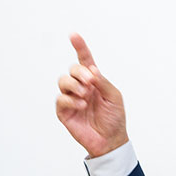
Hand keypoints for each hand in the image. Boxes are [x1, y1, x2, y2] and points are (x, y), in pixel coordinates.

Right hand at [56, 33, 128, 157]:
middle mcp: (81, 86)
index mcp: (93, 80)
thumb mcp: (114, 96)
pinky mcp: (64, 112)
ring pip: (62, 81)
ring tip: (85, 95)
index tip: (73, 35)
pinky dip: (70, 100)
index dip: (79, 47)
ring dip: (74, 85)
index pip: (85, 60)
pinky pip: (61, 99)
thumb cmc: (114, 117)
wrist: (110, 139)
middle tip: (90, 81)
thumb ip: (102, 81)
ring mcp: (71, 98)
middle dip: (79, 72)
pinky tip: (81, 105)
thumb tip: (90, 69)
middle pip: (72, 69)